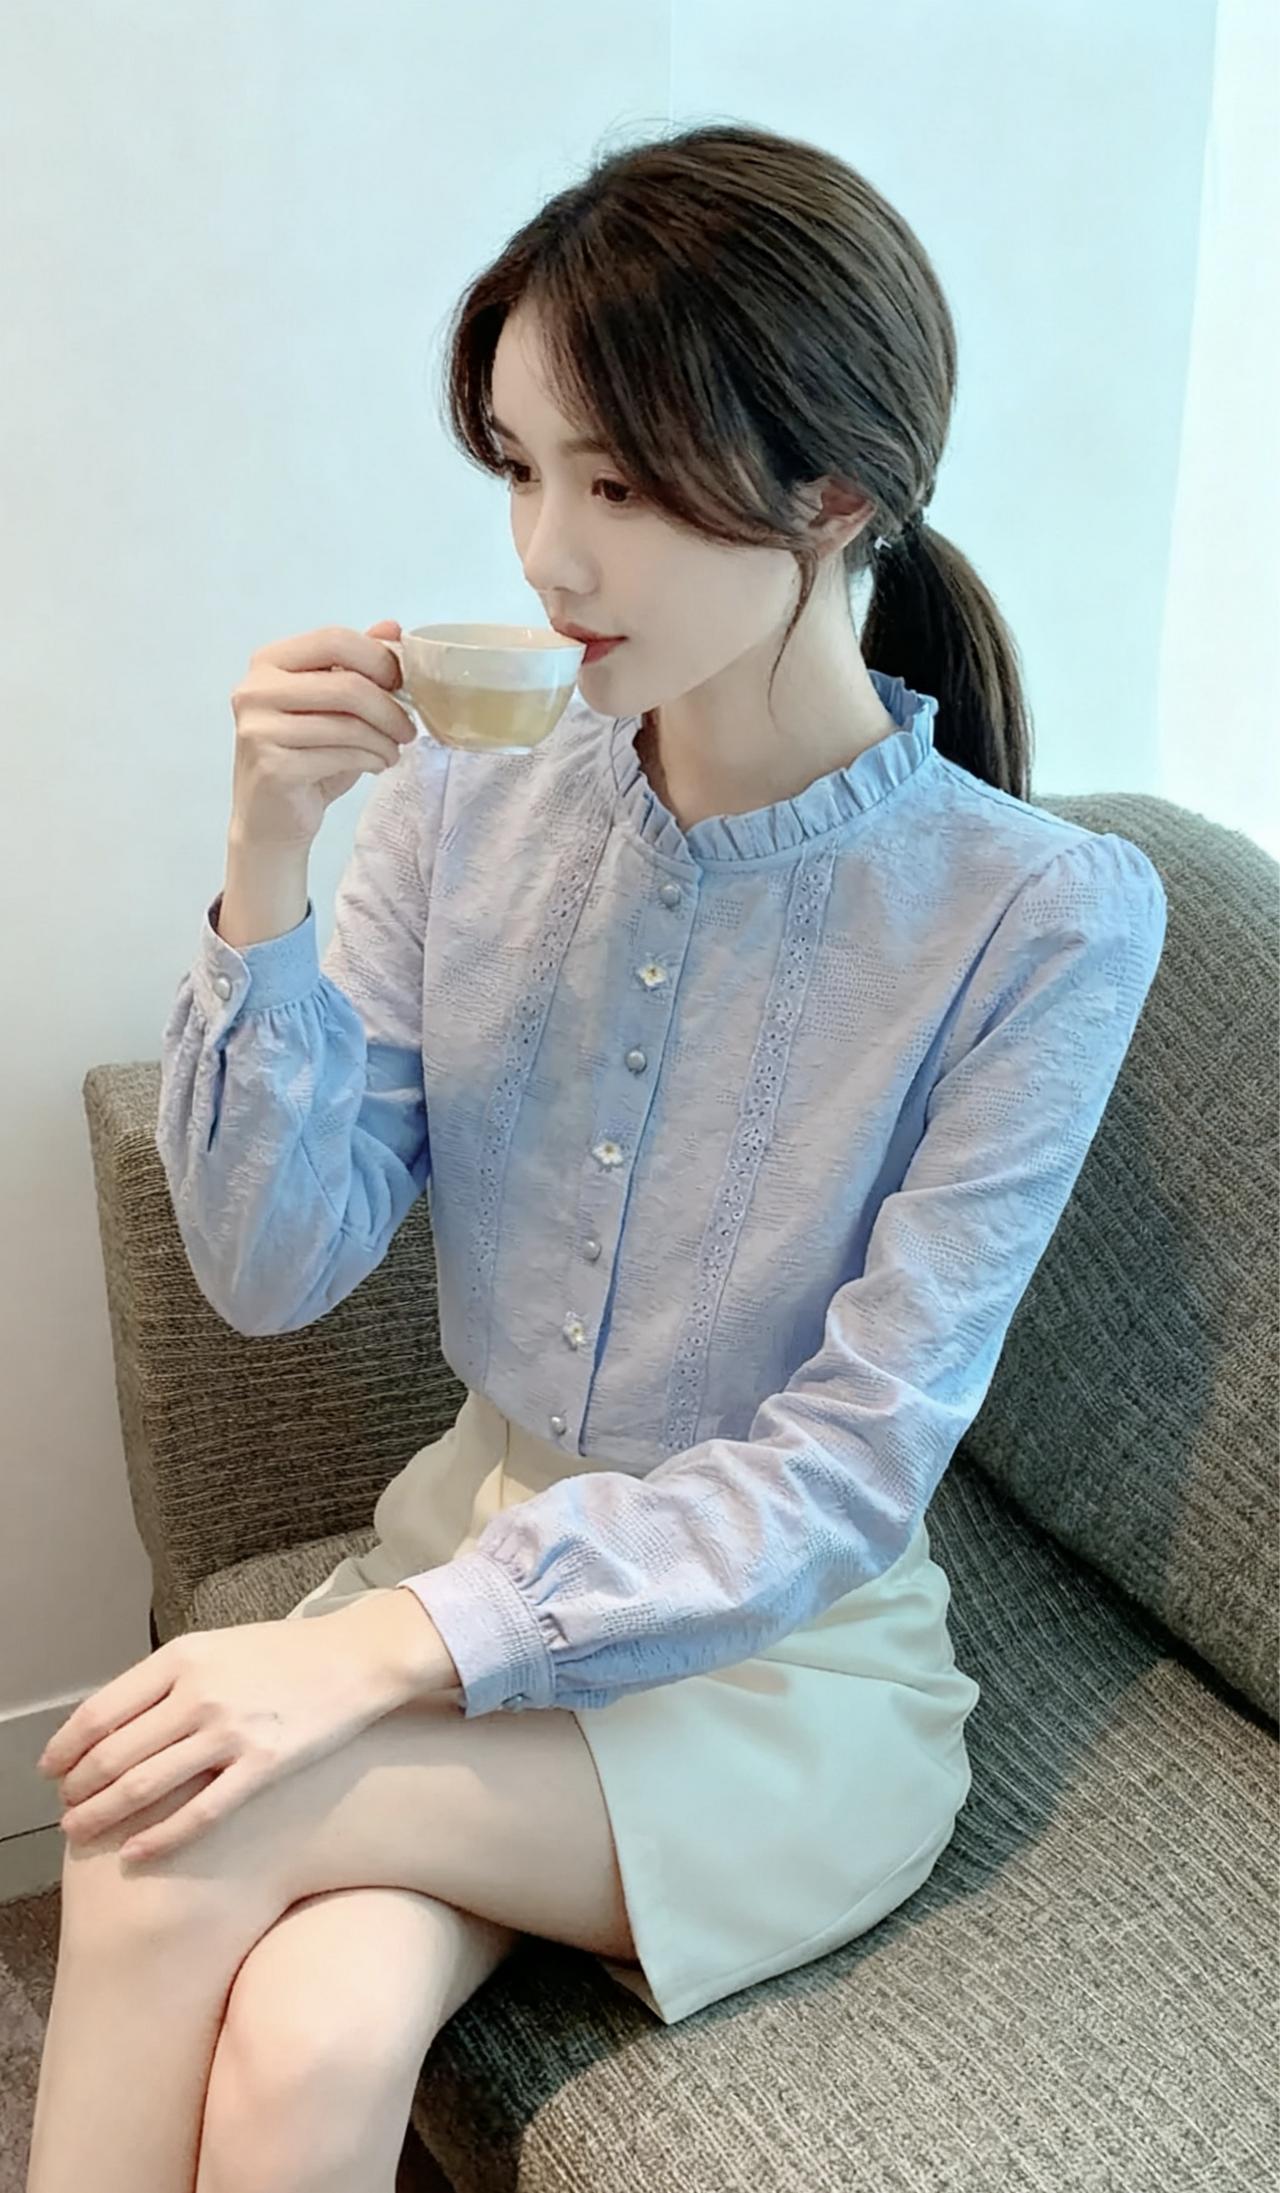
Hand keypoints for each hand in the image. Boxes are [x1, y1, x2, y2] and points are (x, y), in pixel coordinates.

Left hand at [37, 1595, 422, 1863]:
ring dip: (102, 1815)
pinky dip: (157, 1837)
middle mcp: (200, 1693)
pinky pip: (197, 1813)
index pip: (102, 1710)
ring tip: (81, 1831)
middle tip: (65, 1809)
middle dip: (78, 1789)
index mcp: (184, 1656)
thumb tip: (115, 1724)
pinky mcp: (263, 1766)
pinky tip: (135, 1852)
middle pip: (114, 1753)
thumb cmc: (286, 1653)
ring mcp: (231, 1731)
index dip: (66, 1746)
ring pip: (144, 1785)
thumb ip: (169, 1679)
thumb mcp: (218, 1647)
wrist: (357, 1657)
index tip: (52, 1768)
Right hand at [229, 619, 415, 851]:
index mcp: (269, 662)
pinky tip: (376, 765)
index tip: (402, 683)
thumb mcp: (333, 707)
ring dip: (385, 740)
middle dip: (390, 708)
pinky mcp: (272, 765)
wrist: (269, 820)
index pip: (333, 639)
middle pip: (347, 684)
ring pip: (348, 724)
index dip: (378, 659)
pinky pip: (342, 755)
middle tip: (408, 729)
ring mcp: (259, 728)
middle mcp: (255, 690)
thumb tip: (391, 628)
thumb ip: (355, 666)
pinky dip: (372, 760)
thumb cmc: (304, 758)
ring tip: (393, 751)